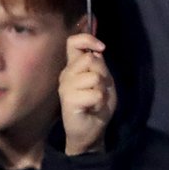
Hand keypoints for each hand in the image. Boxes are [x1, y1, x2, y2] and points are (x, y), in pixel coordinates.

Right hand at [59, 32, 114, 156]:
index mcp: (74, 67)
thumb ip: (99, 66)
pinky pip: (95, 94)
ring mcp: (65, 86)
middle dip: (102, 74)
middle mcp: (66, 74)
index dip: (88, 39)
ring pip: (94, 77)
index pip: (73, 42)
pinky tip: (92, 107)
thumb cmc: (97, 104)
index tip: (101, 48)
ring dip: (102, 90)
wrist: (91, 130)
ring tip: (94, 99)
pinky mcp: (68, 100)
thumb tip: (95, 51)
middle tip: (98, 89)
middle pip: (90, 59)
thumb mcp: (103, 82)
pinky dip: (100, 102)